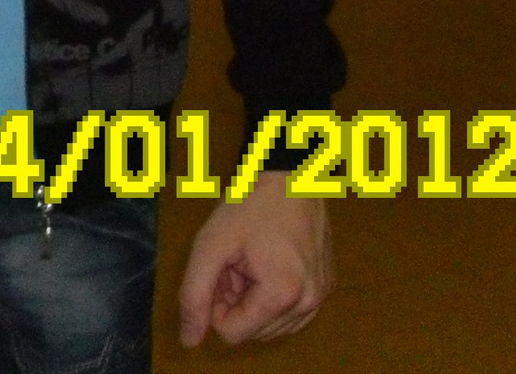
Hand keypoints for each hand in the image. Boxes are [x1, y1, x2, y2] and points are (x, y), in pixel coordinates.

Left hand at [177, 171, 332, 346]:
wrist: (291, 174)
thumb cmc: (249, 204)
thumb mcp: (210, 246)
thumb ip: (194, 295)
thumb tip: (188, 341)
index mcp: (283, 296)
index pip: (232, 333)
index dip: (216, 303)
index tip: (221, 270)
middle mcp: (309, 304)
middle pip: (253, 331)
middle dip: (235, 301)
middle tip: (235, 262)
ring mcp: (321, 296)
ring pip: (271, 325)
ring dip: (252, 300)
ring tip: (250, 261)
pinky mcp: (326, 287)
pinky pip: (290, 312)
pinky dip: (272, 296)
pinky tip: (267, 262)